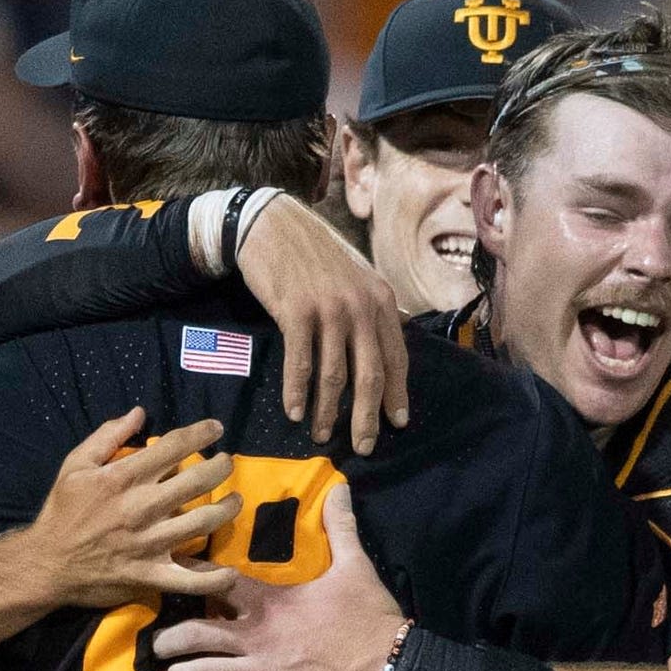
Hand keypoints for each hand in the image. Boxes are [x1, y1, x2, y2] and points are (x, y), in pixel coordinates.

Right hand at [14, 408, 237, 607]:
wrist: (46, 563)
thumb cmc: (62, 512)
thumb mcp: (76, 465)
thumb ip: (108, 436)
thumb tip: (140, 413)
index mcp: (123, 477)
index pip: (174, 447)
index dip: (201, 433)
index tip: (216, 429)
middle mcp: (142, 508)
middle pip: (197, 481)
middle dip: (221, 467)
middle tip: (227, 463)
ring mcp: (149, 544)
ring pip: (202, 523)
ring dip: (227, 509)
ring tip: (235, 500)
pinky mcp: (151, 575)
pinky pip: (190, 580)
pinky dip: (214, 579)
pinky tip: (231, 572)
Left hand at [154, 485, 397, 670]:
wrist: (393, 668)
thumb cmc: (371, 617)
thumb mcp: (356, 566)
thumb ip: (340, 527)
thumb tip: (340, 485)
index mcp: (270, 603)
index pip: (217, 582)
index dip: (190, 575)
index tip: (167, 570)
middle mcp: (256, 638)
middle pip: (195, 633)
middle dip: (169, 639)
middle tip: (158, 643)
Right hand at [236, 195, 409, 455]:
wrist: (273, 224)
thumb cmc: (313, 256)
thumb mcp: (355, 277)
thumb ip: (371, 311)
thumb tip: (382, 351)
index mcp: (381, 300)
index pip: (396, 357)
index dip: (396, 394)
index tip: (397, 423)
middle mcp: (360, 306)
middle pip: (369, 375)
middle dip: (367, 417)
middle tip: (363, 446)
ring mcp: (329, 309)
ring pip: (333, 376)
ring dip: (328, 412)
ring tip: (322, 435)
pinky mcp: (296, 312)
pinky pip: (300, 364)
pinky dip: (297, 393)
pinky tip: (295, 413)